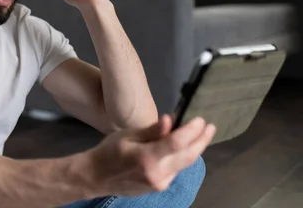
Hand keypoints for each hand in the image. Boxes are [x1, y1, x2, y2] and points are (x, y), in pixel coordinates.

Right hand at [82, 115, 215, 197]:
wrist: (96, 177)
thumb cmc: (109, 152)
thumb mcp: (127, 136)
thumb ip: (152, 131)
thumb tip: (171, 120)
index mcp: (147, 158)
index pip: (177, 143)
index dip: (192, 131)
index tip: (201, 119)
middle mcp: (158, 174)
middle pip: (188, 156)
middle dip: (202, 140)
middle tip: (210, 127)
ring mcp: (160, 183)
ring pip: (184, 164)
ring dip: (194, 148)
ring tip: (200, 134)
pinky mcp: (160, 187)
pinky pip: (176, 169)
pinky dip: (182, 157)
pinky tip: (182, 148)